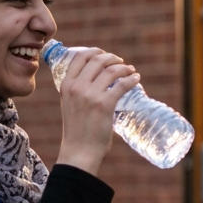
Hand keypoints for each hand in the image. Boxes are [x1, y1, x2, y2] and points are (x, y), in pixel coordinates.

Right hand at [55, 48, 140, 174]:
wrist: (79, 151)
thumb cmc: (77, 130)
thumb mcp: (70, 104)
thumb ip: (78, 90)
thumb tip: (97, 78)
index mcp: (66, 85)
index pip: (79, 57)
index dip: (95, 51)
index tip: (105, 55)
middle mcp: (76, 87)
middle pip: (97, 60)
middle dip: (112, 58)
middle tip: (121, 63)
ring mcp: (90, 95)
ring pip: (112, 70)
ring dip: (124, 68)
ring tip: (131, 71)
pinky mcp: (104, 104)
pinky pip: (122, 85)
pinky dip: (131, 80)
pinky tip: (136, 80)